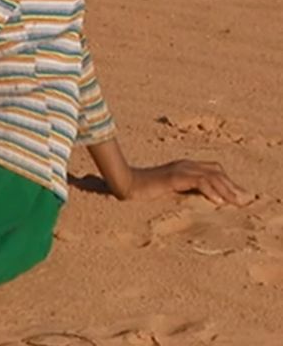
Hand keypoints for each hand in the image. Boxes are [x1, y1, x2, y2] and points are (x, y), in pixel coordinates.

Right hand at [129, 160, 252, 205]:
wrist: (125, 185)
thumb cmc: (142, 190)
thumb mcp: (168, 190)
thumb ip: (182, 190)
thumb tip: (198, 200)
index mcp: (184, 166)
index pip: (213, 169)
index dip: (226, 181)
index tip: (236, 197)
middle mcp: (184, 164)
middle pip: (216, 171)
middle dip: (231, 186)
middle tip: (243, 201)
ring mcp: (180, 169)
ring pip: (211, 175)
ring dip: (226, 189)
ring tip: (236, 203)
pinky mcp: (174, 177)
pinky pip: (199, 181)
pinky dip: (211, 190)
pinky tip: (218, 202)